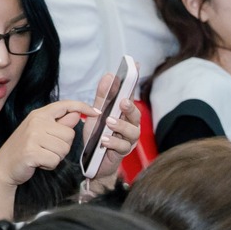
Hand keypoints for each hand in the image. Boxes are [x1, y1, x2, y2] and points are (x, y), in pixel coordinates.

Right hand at [0, 100, 94, 187]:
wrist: (3, 167)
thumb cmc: (25, 149)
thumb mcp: (41, 132)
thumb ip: (60, 123)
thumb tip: (77, 115)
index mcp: (39, 114)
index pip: (65, 105)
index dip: (83, 107)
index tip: (97, 112)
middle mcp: (36, 122)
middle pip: (70, 134)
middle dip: (63, 146)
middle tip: (46, 149)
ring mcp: (32, 136)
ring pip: (65, 148)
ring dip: (56, 156)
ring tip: (42, 155)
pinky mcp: (31, 151)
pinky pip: (56, 160)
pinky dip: (50, 165)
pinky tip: (38, 163)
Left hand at [86, 76, 139, 190]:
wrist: (94, 162)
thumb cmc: (98, 136)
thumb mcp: (97, 114)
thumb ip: (102, 97)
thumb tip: (108, 77)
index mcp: (124, 114)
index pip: (130, 95)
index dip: (133, 82)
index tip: (135, 67)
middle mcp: (130, 125)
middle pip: (136, 115)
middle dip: (130, 108)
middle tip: (123, 102)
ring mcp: (128, 139)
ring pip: (132, 132)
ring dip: (121, 126)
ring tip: (109, 123)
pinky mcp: (123, 152)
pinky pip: (122, 147)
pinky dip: (113, 142)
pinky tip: (104, 140)